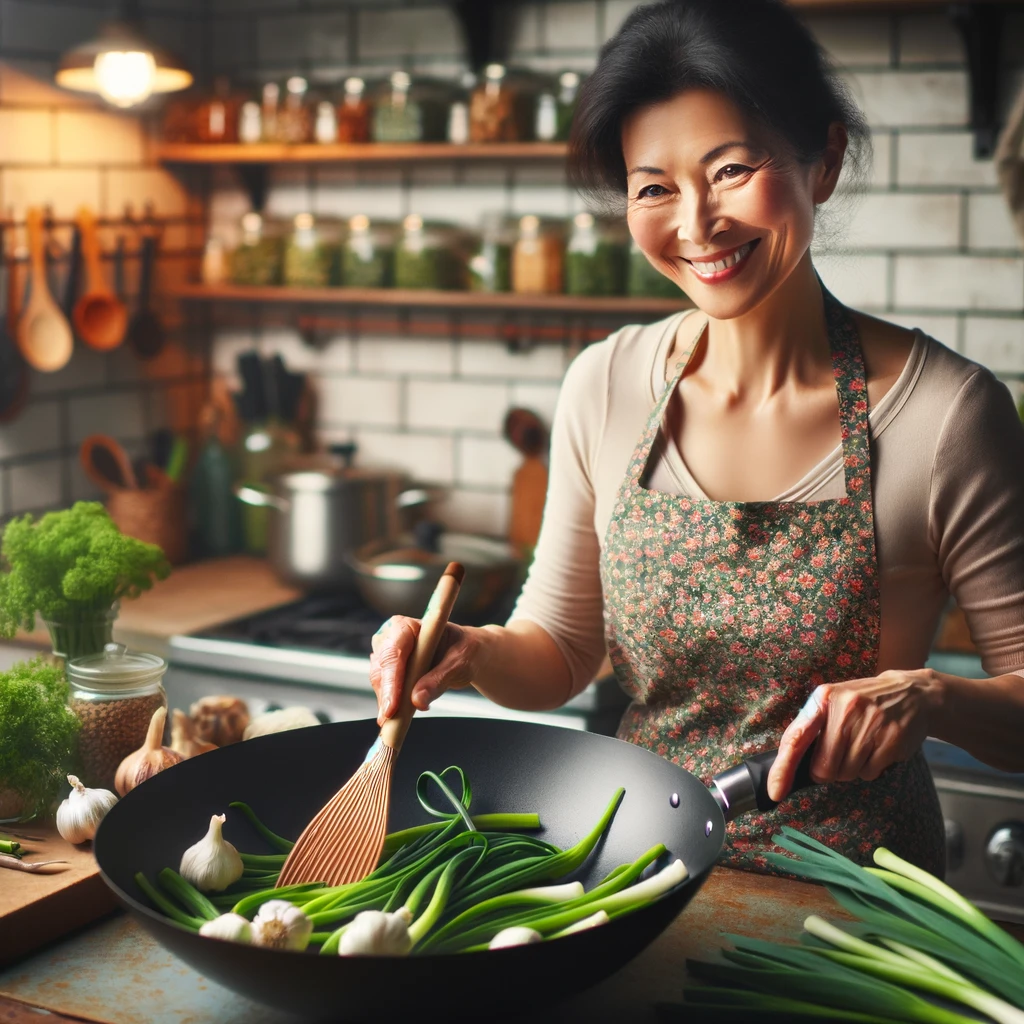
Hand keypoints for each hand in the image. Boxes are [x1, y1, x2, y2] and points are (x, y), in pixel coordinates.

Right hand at [369, 615, 478, 724]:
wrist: (465, 654)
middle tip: (392, 720)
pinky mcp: (389, 671)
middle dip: (387, 695)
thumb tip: (418, 700)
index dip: (391, 680)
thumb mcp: (459, 662)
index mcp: (408, 626)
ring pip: (380, 681)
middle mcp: (392, 637)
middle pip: (382, 668)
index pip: (394, 652)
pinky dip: (390, 704)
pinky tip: (396, 717)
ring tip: (396, 722)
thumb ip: (439, 679)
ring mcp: (387, 654)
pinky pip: (384, 689)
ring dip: (387, 702)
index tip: (392, 705)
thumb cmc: (463, 649)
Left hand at [766, 669, 942, 801]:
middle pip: (823, 767)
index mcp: (823, 699)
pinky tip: (877, 749)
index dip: (783, 769)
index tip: (775, 791)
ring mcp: (871, 725)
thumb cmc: (863, 703)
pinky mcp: (892, 740)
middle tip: (840, 755)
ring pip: (846, 773)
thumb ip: (811, 728)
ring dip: (851, 769)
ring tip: (862, 746)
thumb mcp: (833, 702)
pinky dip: (870, 769)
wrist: (912, 694)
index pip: (796, 739)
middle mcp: (845, 710)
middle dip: (828, 770)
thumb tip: (787, 765)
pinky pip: (869, 773)